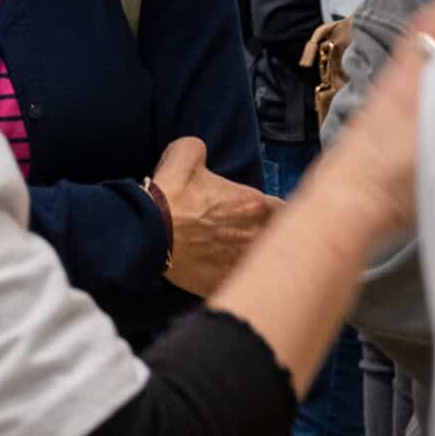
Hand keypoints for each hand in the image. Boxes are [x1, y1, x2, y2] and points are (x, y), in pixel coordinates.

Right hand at [151, 136, 276, 298]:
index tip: (264, 214)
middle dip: (269, 238)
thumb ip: (203, 150)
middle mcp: (256, 236)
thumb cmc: (170, 193)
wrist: (148, 232)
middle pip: (279, 241)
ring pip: (263, 266)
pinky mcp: (225, 284)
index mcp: (254, 204)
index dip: (277, 212)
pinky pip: (240, 285)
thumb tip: (202, 156)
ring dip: (254, 260)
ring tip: (239, 257)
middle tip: (250, 235)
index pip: (286, 211)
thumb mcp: (186, 152)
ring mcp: (242, 264)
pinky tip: (223, 275)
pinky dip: (235, 280)